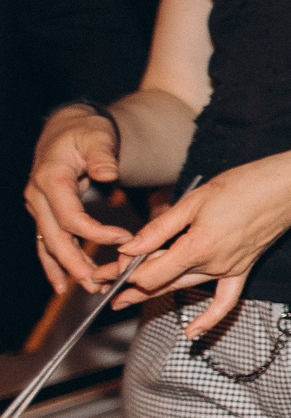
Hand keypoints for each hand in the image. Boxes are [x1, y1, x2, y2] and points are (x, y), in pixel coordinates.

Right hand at [25, 107, 130, 294]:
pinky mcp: (45, 214)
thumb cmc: (85, 132)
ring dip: (68, 269)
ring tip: (92, 288)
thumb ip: (102, 155)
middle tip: (101, 283)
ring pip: (50, 244)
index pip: (70, 216)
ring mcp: (39, 207)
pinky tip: (63, 285)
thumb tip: (107, 172)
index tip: (124, 239)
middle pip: (56, 238)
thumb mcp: (97, 136)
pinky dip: (54, 265)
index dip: (95, 232)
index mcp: (51, 179)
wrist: (68, 129)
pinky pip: (47, 243)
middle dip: (77, 263)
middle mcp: (38, 196)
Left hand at [108, 153, 290, 337]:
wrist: (288, 188)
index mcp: (197, 247)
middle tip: (100, 285)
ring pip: (183, 286)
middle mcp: (213, 264)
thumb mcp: (193, 201)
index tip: (106, 268)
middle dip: (128, 283)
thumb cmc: (243, 186)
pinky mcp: (242, 269)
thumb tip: (130, 249)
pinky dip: (209, 319)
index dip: (125, 272)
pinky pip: (225, 301)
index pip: (151, 272)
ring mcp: (229, 269)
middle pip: (161, 281)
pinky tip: (191, 334)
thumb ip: (159, 228)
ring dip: (152, 293)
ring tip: (122, 300)